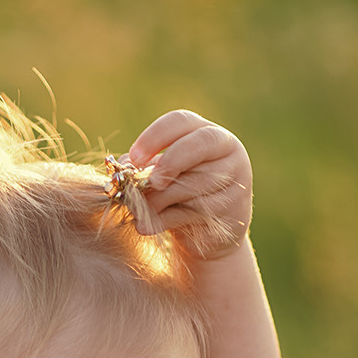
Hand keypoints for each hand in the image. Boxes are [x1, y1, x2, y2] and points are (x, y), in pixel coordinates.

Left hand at [129, 111, 251, 259]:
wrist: (204, 235)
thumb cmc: (178, 198)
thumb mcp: (159, 178)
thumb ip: (144, 168)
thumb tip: (123, 165)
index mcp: (204, 132)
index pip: (181, 121)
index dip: (155, 136)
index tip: (134, 158)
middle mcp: (226, 148)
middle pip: (197, 145)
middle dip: (169, 163)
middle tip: (149, 183)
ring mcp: (235, 176)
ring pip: (196, 182)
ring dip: (161, 199)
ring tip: (137, 212)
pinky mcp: (234, 207)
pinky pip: (197, 210)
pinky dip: (167, 219)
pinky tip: (147, 226)